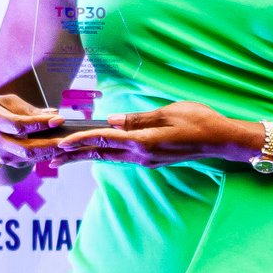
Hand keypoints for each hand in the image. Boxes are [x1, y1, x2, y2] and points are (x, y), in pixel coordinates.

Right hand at [0, 91, 80, 178]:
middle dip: (50, 145)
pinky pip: (28, 162)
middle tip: (69, 140)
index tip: (60, 120)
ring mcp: (0, 154)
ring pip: (28, 158)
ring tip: (68, 146)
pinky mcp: (7, 161)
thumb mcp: (8, 102)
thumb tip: (54, 114)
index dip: (40, 123)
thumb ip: (30, 110)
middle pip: (25, 148)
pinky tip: (58, 150)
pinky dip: (44, 156)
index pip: (19, 125)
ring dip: (50, 153)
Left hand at [57, 103, 260, 166]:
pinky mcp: (152, 159)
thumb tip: (111, 119)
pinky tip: (95, 154)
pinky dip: (104, 155)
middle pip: (101, 154)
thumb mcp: (168, 112)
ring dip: (86, 157)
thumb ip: (138, 118)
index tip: (60, 142)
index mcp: (143, 142)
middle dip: (74, 155)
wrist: (222, 139)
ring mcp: (147, 160)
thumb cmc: (199, 120)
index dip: (80, 140)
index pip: (104, 139)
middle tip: (50, 158)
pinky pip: (121, 158)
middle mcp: (141, 155)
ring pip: (109, 158)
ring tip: (65, 159)